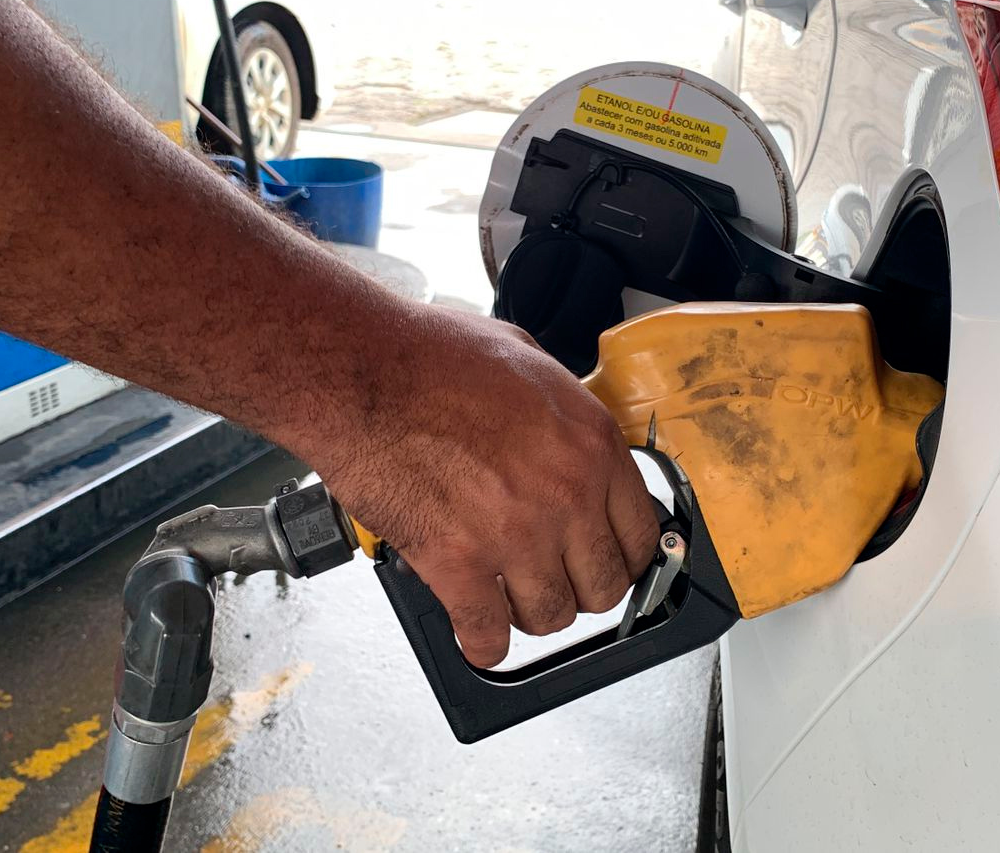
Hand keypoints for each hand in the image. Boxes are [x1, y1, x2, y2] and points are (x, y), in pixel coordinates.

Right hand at [303, 304, 658, 666]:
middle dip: (580, 588)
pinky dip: (483, 643)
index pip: (640, 533)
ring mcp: (515, 534)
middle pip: (604, 585)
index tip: (608, 561)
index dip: (624, 556)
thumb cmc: (429, 356)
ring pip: (552, 616)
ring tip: (510, 596)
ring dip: (531, 614)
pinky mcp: (458, 564)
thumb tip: (570, 438)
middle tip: (556, 579)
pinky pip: (487, 635)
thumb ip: (561, 411)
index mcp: (590, 443)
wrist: (359, 373)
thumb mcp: (526, 359)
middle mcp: (566, 494)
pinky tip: (477, 633)